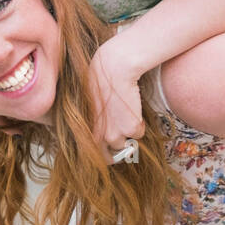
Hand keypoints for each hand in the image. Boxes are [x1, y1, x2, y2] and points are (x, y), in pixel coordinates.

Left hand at [87, 37, 145, 162]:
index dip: (104, 154)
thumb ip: (93, 121)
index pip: (94, 155)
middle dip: (119, 148)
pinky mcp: (131, 129)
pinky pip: (138, 134)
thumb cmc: (99, 80)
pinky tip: (133, 108)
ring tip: (127, 115)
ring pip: (127, 145)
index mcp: (85, 131)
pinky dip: (139, 124)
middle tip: (123, 135)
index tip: (110, 151)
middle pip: (112, 156)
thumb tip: (102, 130)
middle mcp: (99, 137)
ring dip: (129, 134)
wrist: (113, 69)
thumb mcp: (88, 105)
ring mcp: (115, 135)